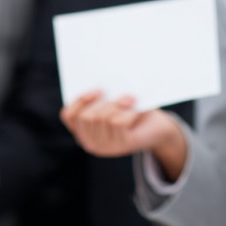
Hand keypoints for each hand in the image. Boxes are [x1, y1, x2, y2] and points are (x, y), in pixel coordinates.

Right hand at [60, 91, 186, 179]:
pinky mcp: (121, 146)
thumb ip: (101, 96)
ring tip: (130, 98)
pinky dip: (128, 112)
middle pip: (86, 117)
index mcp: (82, 130)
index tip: (97, 89)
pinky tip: (135, 109)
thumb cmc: (132, 110)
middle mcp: (90, 143)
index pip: (68, 116)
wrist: (156, 128)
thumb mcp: (112, 102)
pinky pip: (118, 122)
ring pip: (102, 119)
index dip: (79, 100)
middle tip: (119, 93)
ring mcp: (105, 147)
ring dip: (118, 104)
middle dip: (103, 102)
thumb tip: (97, 78)